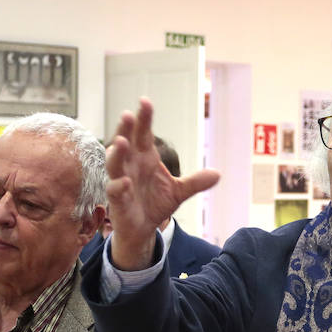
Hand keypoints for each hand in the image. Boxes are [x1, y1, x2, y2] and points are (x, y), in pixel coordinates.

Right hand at [105, 98, 219, 270]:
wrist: (143, 229)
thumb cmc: (155, 203)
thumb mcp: (179, 191)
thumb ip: (195, 182)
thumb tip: (218, 174)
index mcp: (145, 157)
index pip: (143, 133)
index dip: (143, 118)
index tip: (145, 101)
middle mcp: (131, 165)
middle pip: (125, 142)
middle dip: (124, 129)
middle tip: (127, 115)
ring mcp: (121, 181)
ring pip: (114, 163)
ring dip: (116, 153)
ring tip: (121, 142)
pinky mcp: (117, 200)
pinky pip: (114, 190)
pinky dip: (118, 185)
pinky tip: (124, 181)